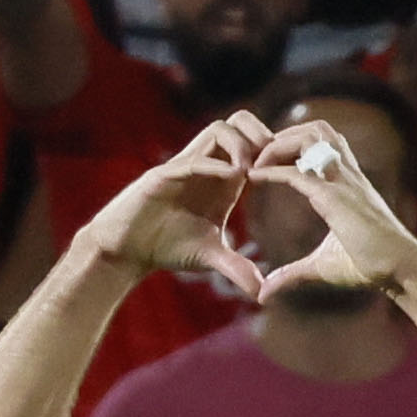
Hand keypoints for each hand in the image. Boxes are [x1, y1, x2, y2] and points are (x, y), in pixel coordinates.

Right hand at [78, 115, 271, 297]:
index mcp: (223, 179)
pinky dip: (215, 165)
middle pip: (239, 122)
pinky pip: (194, 159)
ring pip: (218, 129)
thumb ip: (236, 269)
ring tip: (251, 173)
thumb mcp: (209, 258)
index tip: (288, 173)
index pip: (253, 143)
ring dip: (241, 146)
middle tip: (272, 164)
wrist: (128, 248)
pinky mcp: (165, 175)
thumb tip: (261, 293)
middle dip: (261, 135)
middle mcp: (207, 165)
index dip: (274, 152)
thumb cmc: (167, 246)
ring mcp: (185, 165)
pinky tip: (232, 180)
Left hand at [249, 122, 416, 299]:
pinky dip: (272, 170)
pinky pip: (298, 173)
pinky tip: (253, 176)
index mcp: (348, 183)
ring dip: (279, 143)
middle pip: (315, 129)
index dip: (293, 144)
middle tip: (259, 154)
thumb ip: (292, 274)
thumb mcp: (322, 267)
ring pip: (309, 137)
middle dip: (284, 134)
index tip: (267, 159)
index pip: (321, 144)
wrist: (400, 268)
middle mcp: (346, 175)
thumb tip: (265, 293)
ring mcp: (342, 182)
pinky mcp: (334, 198)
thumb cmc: (369, 267)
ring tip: (257, 160)